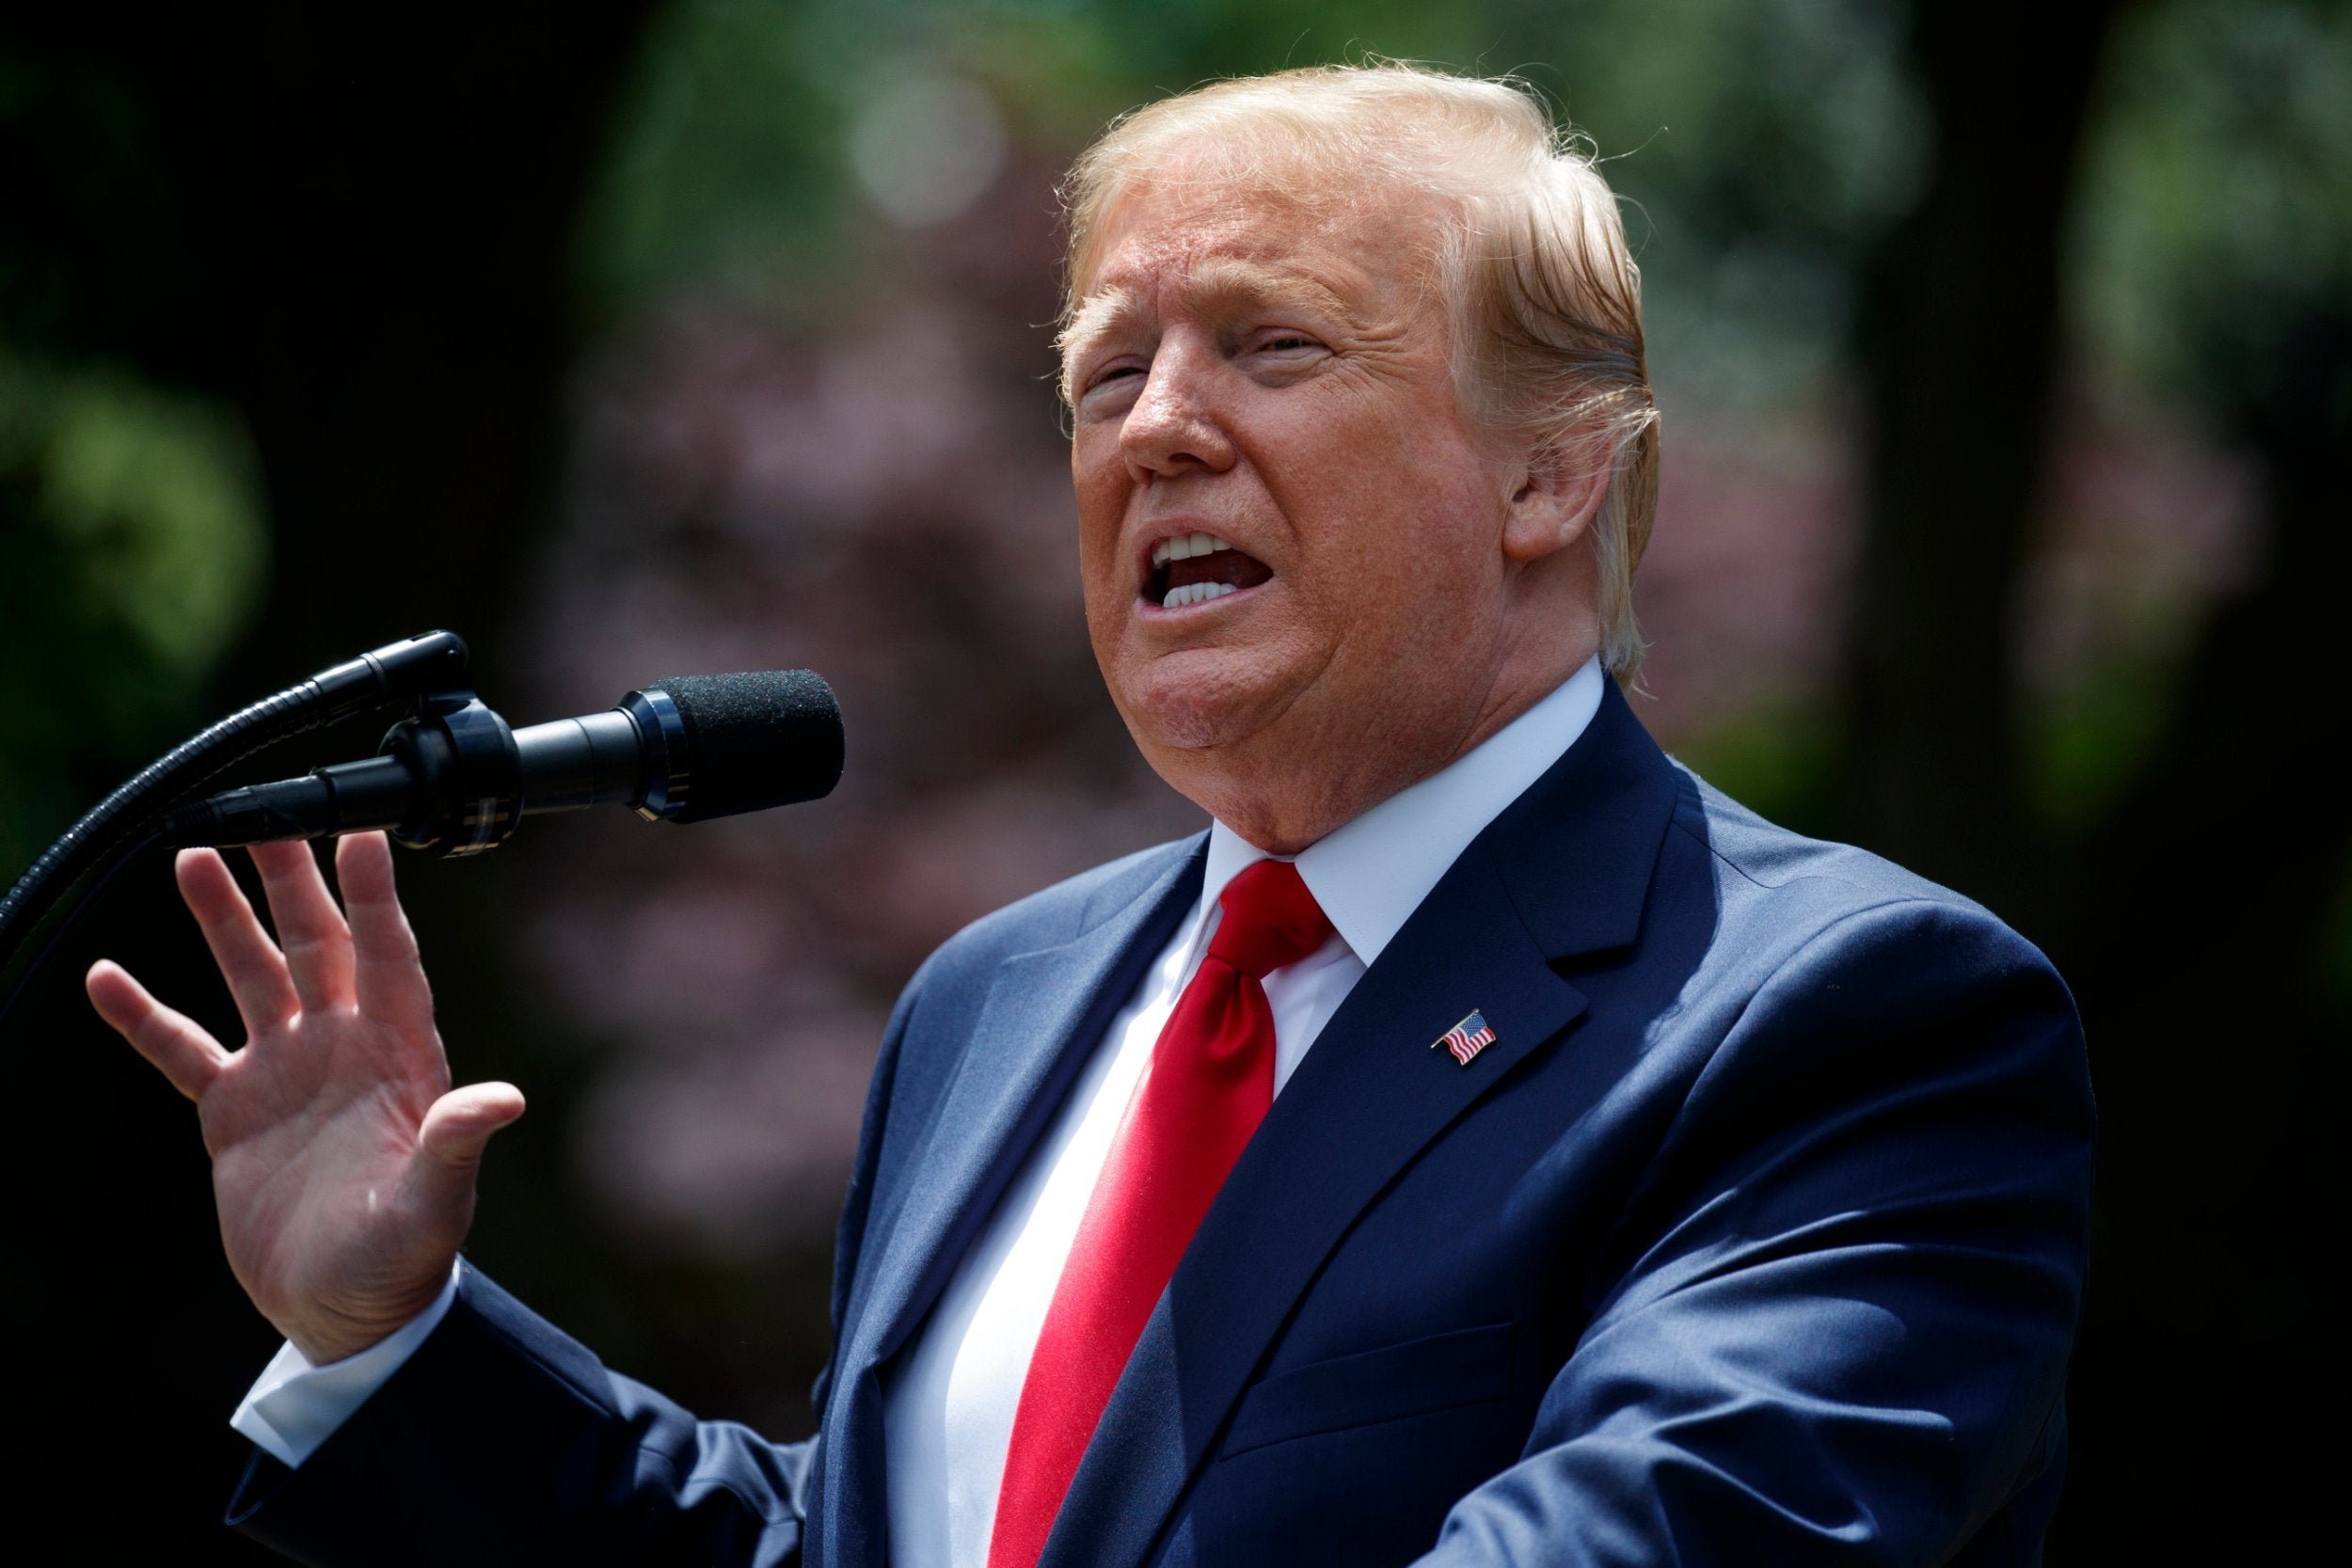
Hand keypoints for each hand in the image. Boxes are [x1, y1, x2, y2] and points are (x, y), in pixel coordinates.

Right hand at [86, 832, 522, 1363]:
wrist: (349, 1310)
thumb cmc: (406, 1258)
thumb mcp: (435, 1201)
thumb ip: (457, 1143)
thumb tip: (503, 1098)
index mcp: (400, 1055)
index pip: (389, 957)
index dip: (376, 897)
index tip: (367, 833)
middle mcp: (344, 1046)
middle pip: (317, 943)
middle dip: (292, 880)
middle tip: (266, 813)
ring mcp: (287, 1071)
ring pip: (252, 975)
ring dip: (223, 920)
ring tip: (192, 855)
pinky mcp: (236, 1108)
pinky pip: (184, 1048)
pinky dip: (146, 1015)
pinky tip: (110, 975)